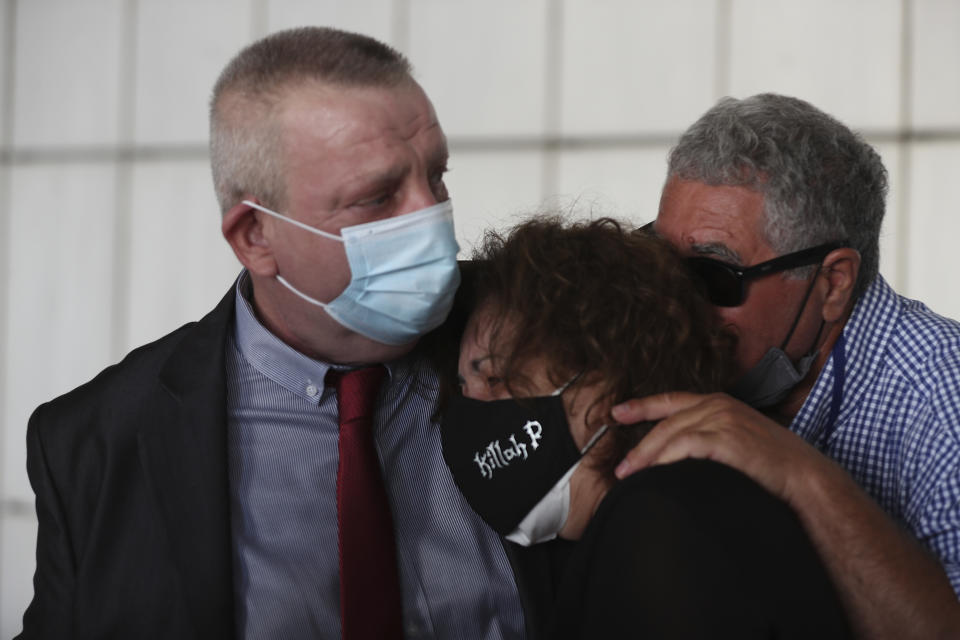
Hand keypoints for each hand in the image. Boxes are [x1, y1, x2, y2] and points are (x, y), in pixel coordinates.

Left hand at [611, 392, 825, 504]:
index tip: (617, 413)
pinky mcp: (726, 438)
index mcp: (720, 403)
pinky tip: (656, 475)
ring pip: (671, 435)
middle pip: (666, 424)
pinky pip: (685, 447)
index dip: (641, 406)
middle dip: (640, 446)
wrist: (805, 477)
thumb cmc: (773, 465)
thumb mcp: (739, 440)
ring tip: (631, 477)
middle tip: (622, 468)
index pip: (672, 400)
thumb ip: (712, 438)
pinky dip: (666, 461)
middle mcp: (718, 406)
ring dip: (647, 458)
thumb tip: (682, 455)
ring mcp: (722, 419)